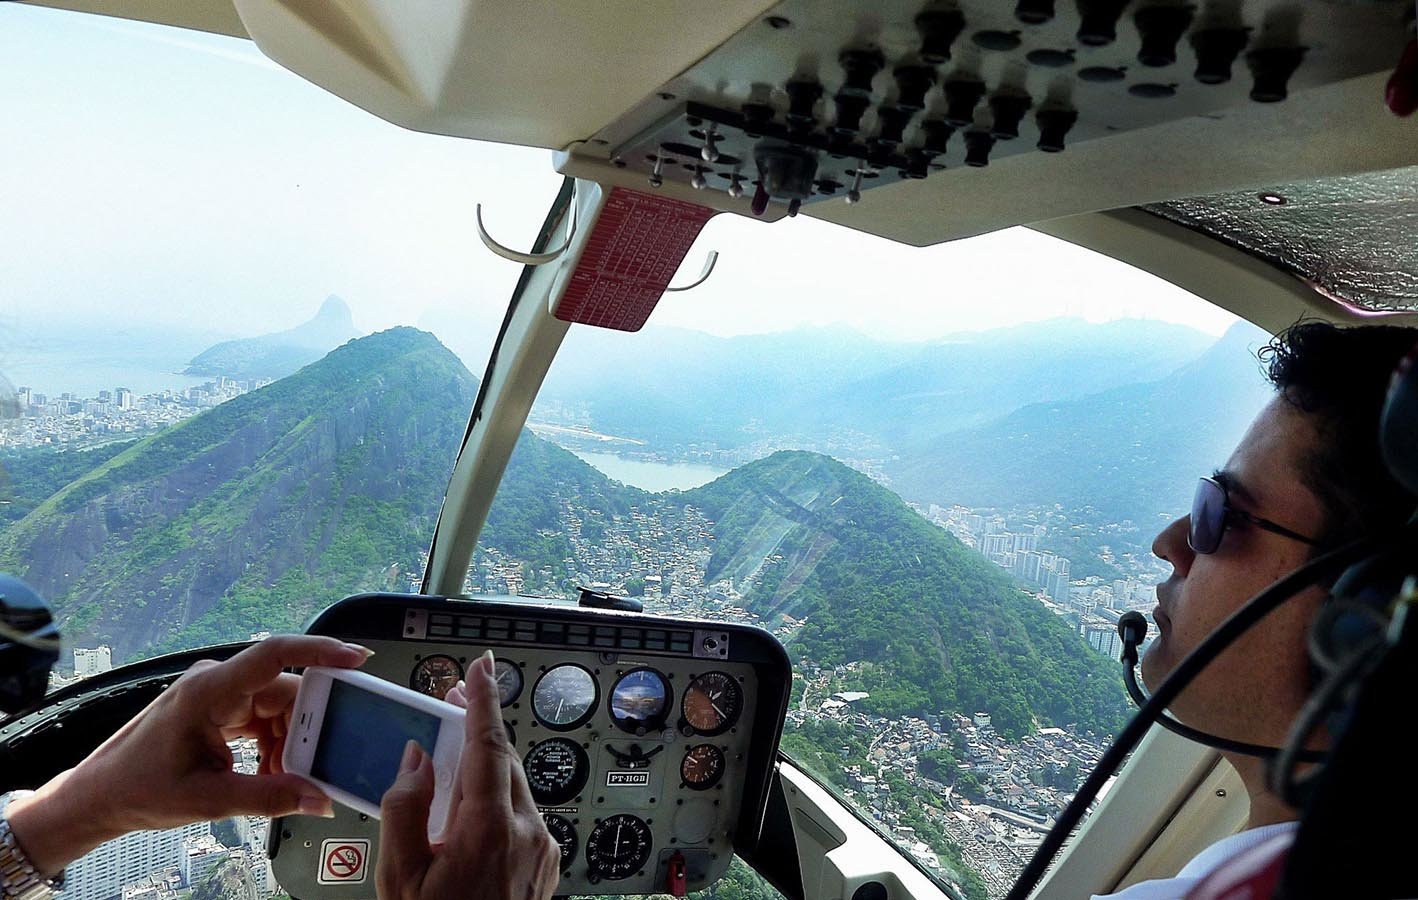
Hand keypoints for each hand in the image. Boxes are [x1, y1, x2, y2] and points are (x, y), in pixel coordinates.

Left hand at [5, 635, 370, 874]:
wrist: (98, 797)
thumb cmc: (137, 790)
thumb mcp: (209, 800)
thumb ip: (270, 797)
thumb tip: (319, 799)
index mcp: (207, 691)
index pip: (274, 654)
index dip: (320, 651)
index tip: (356, 658)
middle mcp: (216, 684)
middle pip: (286, 690)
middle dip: (307, 727)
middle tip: (321, 760)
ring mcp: (217, 695)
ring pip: (278, 707)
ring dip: (290, 742)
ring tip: (285, 777)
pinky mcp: (218, 710)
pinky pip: (263, 718)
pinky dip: (275, 745)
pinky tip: (271, 773)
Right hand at [377, 651, 559, 899]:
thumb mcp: (399, 877)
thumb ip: (405, 808)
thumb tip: (418, 760)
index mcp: (490, 828)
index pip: (489, 743)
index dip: (482, 698)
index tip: (480, 667)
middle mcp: (527, 832)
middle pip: (504, 759)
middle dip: (478, 727)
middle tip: (449, 703)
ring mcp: (541, 850)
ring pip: (513, 786)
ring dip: (485, 765)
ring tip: (449, 760)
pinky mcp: (544, 864)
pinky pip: (521, 814)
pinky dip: (496, 798)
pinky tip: (467, 809)